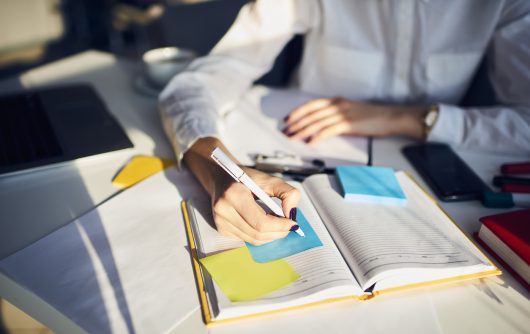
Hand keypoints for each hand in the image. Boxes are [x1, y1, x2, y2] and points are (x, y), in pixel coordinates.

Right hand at [184, 137, 299, 244]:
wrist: (220, 177)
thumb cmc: (246, 177)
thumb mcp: (269, 179)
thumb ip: (287, 193)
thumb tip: (292, 214)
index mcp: (234, 194)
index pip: (261, 222)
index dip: (280, 226)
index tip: (293, 223)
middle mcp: (224, 210)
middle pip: (258, 234)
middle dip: (278, 232)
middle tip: (289, 226)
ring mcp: (220, 222)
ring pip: (253, 240)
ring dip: (270, 235)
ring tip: (278, 224)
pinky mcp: (221, 229)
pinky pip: (247, 238)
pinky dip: (260, 235)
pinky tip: (263, 224)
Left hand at [283, 97, 425, 143]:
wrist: (391, 117)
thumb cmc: (372, 117)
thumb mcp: (350, 111)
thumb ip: (336, 115)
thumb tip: (321, 125)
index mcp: (337, 101)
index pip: (311, 105)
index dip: (297, 112)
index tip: (287, 119)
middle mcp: (338, 105)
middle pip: (311, 114)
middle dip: (296, 123)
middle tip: (285, 131)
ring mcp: (343, 113)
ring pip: (317, 122)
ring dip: (302, 130)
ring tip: (293, 137)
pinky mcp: (349, 123)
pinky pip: (329, 130)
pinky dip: (318, 136)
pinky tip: (311, 142)